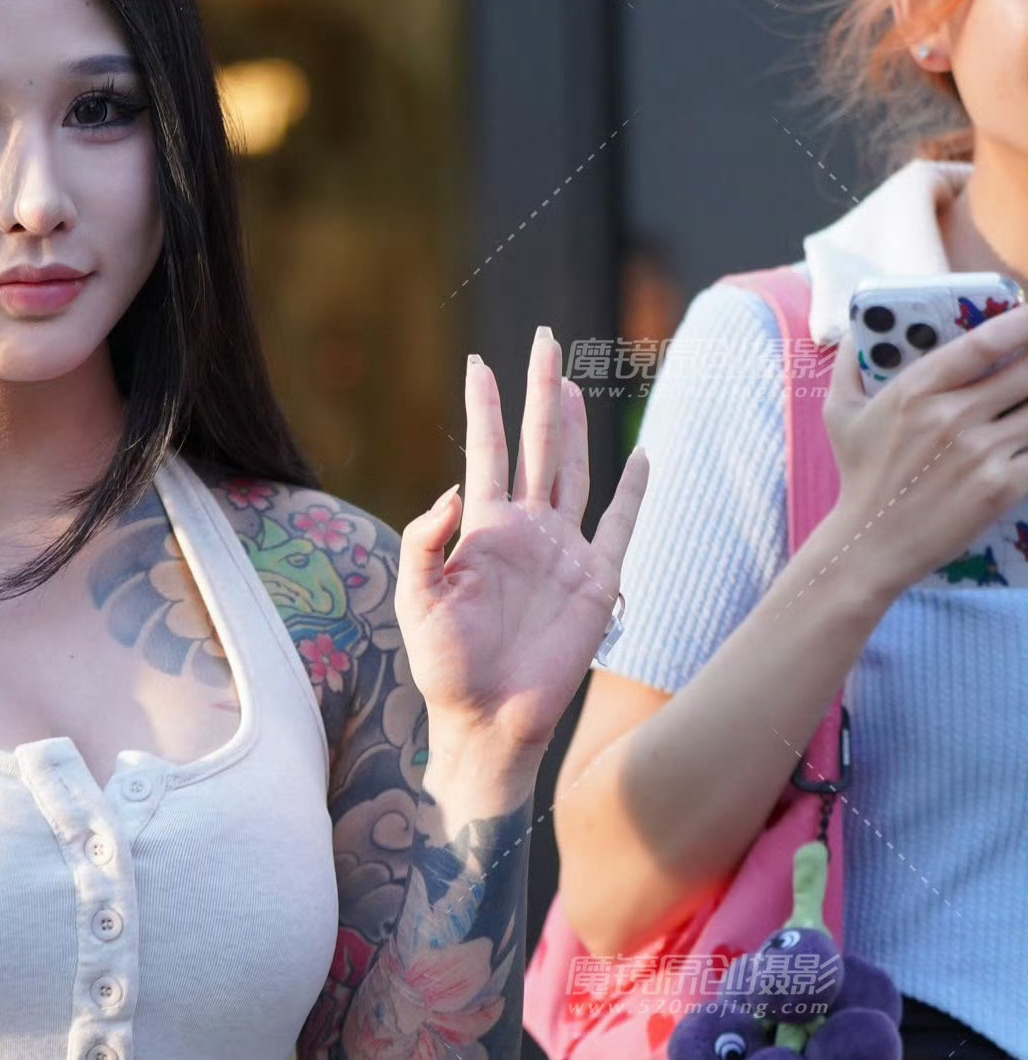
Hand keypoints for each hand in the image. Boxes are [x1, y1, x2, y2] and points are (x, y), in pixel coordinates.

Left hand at [397, 329, 647, 809]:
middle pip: (537, 445)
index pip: (487, 453)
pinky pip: (620, 525)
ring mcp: (563, 552)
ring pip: (574, 471)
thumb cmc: (445, 667)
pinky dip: (632, 490)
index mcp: (482, 531)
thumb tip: (452, 489)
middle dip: (538, 394)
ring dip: (575, 426)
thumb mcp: (416, 601)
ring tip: (571, 382)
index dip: (484, 409)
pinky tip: (642, 455)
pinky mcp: (597, 581)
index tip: (478, 361)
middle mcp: (526, 531)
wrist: (489, 719)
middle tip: (542, 340)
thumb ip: (424, 542)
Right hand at [818, 298, 1027, 604]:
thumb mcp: (840, 415)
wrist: (868, 546)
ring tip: (1023, 408)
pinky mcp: (1000, 487)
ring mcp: (980, 452)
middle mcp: (952, 416)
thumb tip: (852, 331)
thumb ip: (849, 366)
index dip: (1022, 321)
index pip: (986, 341)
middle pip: (1025, 371)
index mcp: (917, 389)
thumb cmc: (859, 478)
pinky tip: (1026, 442)